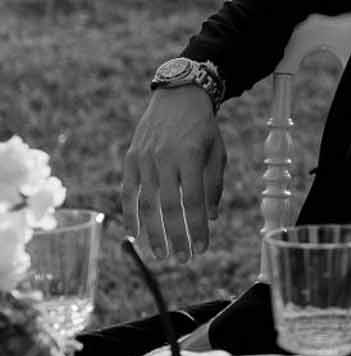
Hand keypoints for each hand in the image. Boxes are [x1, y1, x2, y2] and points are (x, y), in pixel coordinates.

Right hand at [121, 89, 226, 259]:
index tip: (202, 248)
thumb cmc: (203, 128)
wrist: (178, 96)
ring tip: (161, 254)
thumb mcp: (217, 152)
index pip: (193, 201)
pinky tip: (135, 235)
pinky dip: (131, 215)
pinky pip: (128, 193)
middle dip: (176, 237)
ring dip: (153, 233)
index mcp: (191, 156)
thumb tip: (210, 218)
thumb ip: (213, 185)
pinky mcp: (131, 158)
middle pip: (168, 207)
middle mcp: (165, 158)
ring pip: (146, 203)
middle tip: (182, 259)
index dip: (196, 228)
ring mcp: (145, 158)